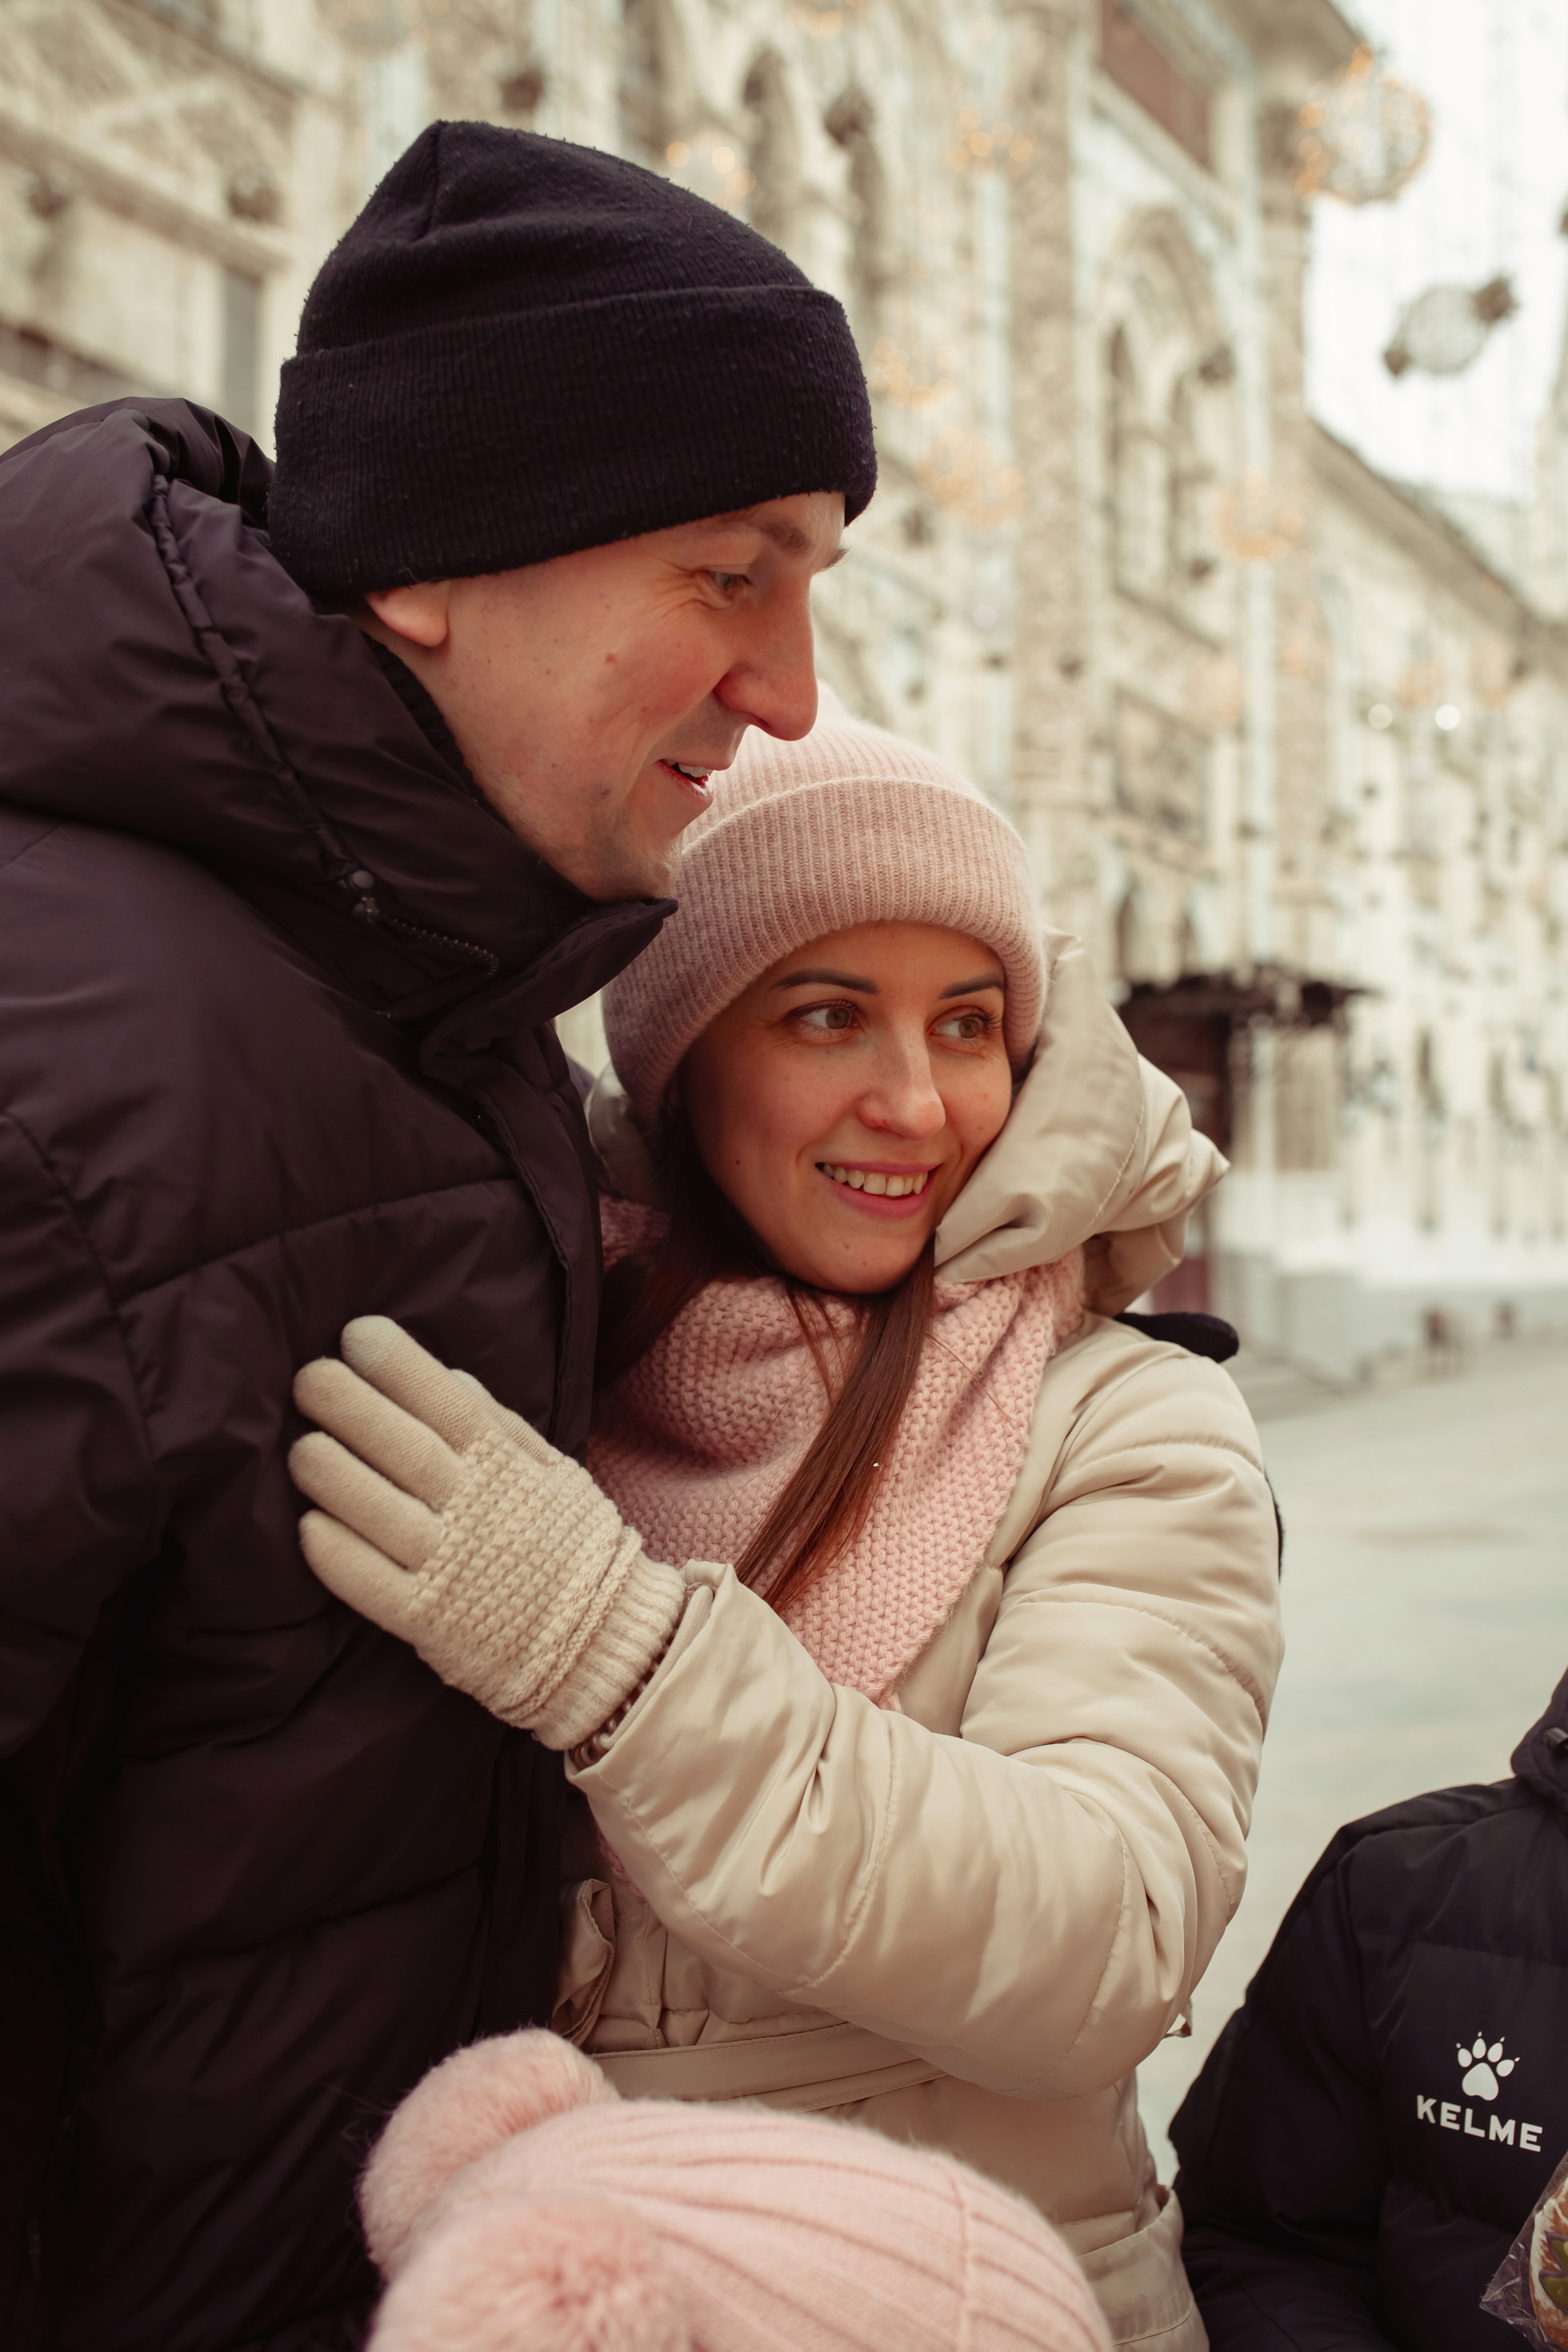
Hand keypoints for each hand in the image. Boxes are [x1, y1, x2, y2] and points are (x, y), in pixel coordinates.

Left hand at [290, 1318, 685, 1750]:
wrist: (604, 1643)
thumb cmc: (574, 1546)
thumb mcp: (556, 1472)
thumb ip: (504, 1425)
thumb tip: (450, 1375)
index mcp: (507, 1468)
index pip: (450, 1404)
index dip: (401, 1366)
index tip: (358, 1334)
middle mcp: (477, 1510)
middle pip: (405, 1449)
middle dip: (351, 1407)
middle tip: (307, 1377)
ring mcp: (451, 1567)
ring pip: (381, 1512)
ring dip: (334, 1476)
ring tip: (300, 1448)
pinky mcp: (429, 1621)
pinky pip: (373, 1585)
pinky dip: (338, 1555)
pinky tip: (308, 1528)